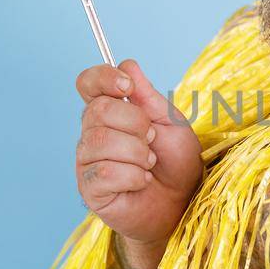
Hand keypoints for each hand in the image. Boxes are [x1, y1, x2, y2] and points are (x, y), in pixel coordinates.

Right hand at [75, 58, 202, 254]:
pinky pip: (105, 171)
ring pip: (100, 141)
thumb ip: (148, 96)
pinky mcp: (90, 189)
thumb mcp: (171, 123)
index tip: (128, 87)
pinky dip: (133, 176)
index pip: (88, 83)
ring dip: (136, 152)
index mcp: (110, 112)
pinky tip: (141, 182)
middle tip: (152, 140)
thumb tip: (127, 64)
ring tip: (149, 164)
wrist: (182, 204)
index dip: (103, 78)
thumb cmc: (177, 164)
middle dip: (136, 124)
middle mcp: (92, 134)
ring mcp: (87, 162)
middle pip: (98, 110)